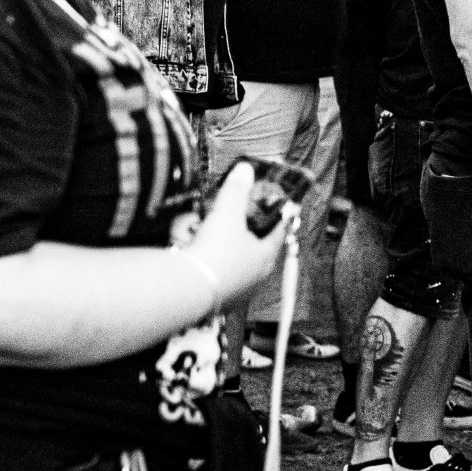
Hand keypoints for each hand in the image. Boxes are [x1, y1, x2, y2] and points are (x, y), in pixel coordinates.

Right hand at [187, 163, 290, 303]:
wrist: (190, 289)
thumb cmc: (216, 252)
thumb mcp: (227, 214)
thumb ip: (236, 190)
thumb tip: (245, 169)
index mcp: (266, 256)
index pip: (279, 233)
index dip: (279, 218)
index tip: (281, 209)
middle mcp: (256, 277)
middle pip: (255, 250)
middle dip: (243, 235)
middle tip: (232, 221)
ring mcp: (237, 291)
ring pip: (234, 265)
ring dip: (223, 252)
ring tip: (205, 237)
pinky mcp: (218, 301)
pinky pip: (215, 278)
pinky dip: (208, 267)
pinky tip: (194, 258)